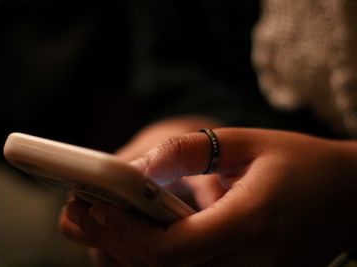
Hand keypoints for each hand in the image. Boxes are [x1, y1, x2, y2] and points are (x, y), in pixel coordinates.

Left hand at [60, 128, 356, 265]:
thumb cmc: (302, 163)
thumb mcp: (249, 141)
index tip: (94, 205)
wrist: (347, 195)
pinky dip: (153, 263)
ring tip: (96, 224)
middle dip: (114, 244)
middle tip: (78, 213)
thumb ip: (192, 149)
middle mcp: (252, 262)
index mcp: (254, 222)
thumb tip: (142, 165)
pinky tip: (134, 241)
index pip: (177, 246)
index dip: (128, 231)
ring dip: (127, 256)